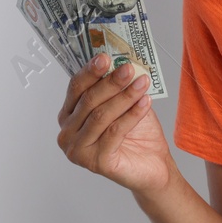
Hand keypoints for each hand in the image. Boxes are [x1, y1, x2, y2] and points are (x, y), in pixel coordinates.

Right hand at [57, 54, 172, 194]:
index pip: (75, 88)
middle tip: (128, 69)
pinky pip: (114, 132)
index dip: (90, 71)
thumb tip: (122, 62)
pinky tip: (145, 103)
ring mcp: (78, 150)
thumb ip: (118, 87)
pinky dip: (132, 115)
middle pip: (88, 101)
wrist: (153, 165)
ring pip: (101, 116)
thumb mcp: (126, 104)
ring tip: (142, 83)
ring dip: (124, 96)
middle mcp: (68, 133)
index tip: (105, 57)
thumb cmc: (137, 135)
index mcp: (69, 116)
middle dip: (110, 82)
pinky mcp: (95, 162)